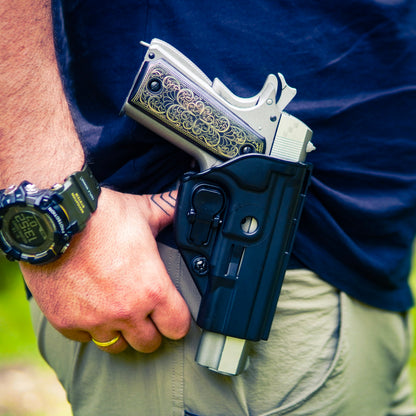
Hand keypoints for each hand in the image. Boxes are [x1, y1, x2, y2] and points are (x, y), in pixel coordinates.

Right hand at [21, 188, 190, 352]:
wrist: (53, 218)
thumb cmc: (101, 215)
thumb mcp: (144, 211)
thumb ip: (170, 210)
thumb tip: (186, 201)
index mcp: (152, 289)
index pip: (178, 327)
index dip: (178, 320)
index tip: (171, 312)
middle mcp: (126, 311)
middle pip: (148, 343)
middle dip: (150, 329)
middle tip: (144, 311)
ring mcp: (94, 320)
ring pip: (116, 346)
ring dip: (120, 331)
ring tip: (117, 309)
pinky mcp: (66, 321)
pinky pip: (84, 338)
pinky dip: (88, 326)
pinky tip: (89, 306)